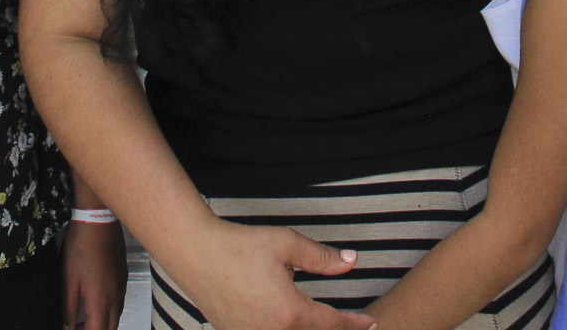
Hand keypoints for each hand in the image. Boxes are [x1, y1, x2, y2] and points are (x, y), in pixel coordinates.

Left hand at [61, 220, 126, 329]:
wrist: (98, 220)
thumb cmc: (81, 246)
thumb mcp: (68, 280)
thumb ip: (68, 308)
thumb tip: (67, 326)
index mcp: (101, 300)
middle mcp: (116, 296)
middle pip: (110, 328)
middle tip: (77, 327)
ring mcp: (122, 286)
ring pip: (116, 316)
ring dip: (102, 323)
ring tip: (82, 318)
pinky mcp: (123, 276)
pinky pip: (119, 301)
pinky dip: (108, 310)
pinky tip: (95, 301)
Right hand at [173, 221, 376, 329]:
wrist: (196, 253)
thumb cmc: (239, 246)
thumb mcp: (286, 244)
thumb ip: (322, 257)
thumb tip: (350, 261)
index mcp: (289, 313)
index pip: (331, 324)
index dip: (354, 324)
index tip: (371, 323)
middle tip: (354, 325)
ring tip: (322, 323)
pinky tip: (289, 323)